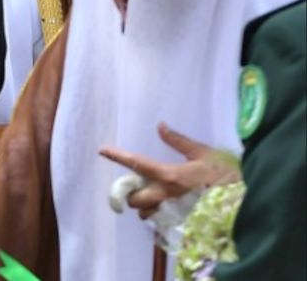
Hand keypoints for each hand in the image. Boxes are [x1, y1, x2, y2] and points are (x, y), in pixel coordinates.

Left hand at [100, 122, 240, 218]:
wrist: (246, 199)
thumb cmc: (225, 173)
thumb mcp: (203, 153)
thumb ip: (178, 141)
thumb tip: (161, 126)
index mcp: (169, 175)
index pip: (137, 164)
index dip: (118, 156)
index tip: (103, 150)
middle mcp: (167, 195)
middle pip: (134, 199)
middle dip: (132, 193)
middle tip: (137, 184)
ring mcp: (173, 211)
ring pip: (145, 214)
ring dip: (145, 206)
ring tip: (155, 196)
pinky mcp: (182, 222)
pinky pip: (161, 223)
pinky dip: (159, 215)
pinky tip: (168, 206)